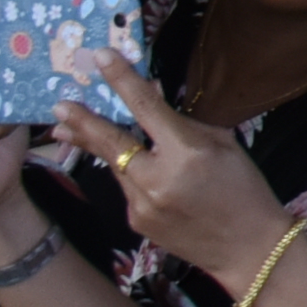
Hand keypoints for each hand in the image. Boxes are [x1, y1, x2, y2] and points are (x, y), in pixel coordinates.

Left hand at [68, 55, 290, 283]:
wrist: (247, 248)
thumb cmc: (243, 188)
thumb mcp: (223, 145)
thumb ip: (183, 123)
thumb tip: (150, 99)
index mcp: (187, 153)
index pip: (146, 109)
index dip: (122, 81)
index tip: (102, 58)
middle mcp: (158, 179)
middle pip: (111, 142)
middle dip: (83, 121)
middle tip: (59, 105)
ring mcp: (143, 204)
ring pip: (115, 166)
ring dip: (97, 146)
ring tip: (70, 129)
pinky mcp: (136, 222)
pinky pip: (126, 188)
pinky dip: (129, 175)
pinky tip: (140, 174)